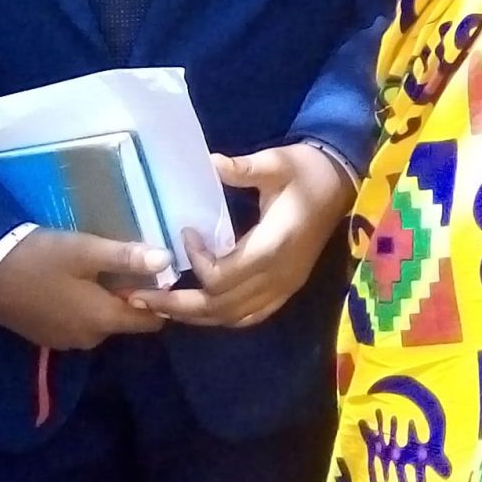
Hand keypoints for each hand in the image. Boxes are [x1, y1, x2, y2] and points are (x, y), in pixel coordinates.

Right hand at [0, 228, 170, 349]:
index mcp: (103, 321)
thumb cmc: (39, 259)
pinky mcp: (47, 337)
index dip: (160, 299)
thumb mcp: (85, 251)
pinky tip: (73, 284)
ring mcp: (65, 341)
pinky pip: (79, 324)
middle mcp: (89, 339)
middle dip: (131, 297)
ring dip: (105, 301)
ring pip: (102, 322)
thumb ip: (126, 258)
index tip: (158, 275)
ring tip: (99, 270)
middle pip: (125, 321)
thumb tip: (166, 260)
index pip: (151, 321)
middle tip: (125, 264)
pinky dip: (84, 308)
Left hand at [133, 143, 353, 330]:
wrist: (344, 183)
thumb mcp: (277, 162)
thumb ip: (245, 168)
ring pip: (231, 318)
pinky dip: (221, 318)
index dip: (196, 262)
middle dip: (176, 305)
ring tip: (159, 307)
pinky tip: (199, 311)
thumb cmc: (308, 171)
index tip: (184, 234)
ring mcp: (283, 286)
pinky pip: (250, 316)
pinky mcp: (286, 288)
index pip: (222, 276)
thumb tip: (210, 163)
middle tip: (137, 298)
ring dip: (193, 316)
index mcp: (273, 247)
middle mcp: (277, 276)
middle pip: (219, 307)